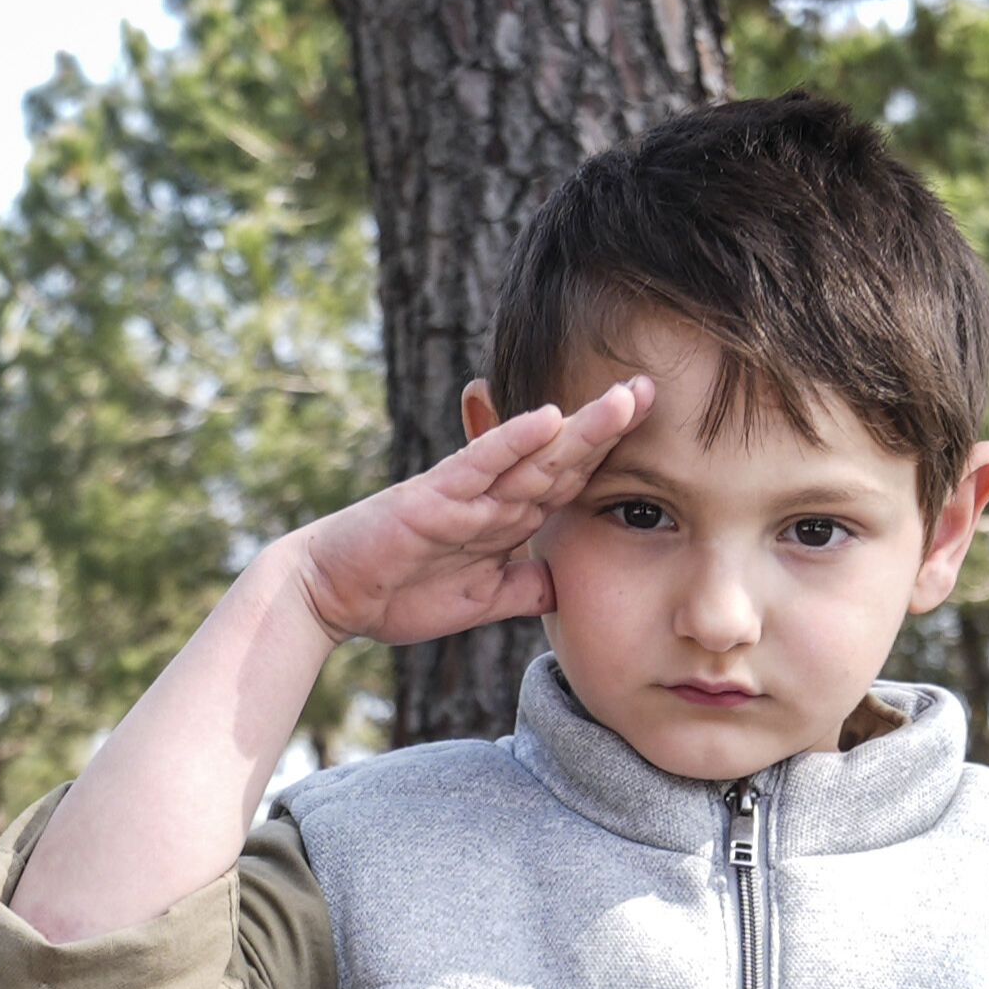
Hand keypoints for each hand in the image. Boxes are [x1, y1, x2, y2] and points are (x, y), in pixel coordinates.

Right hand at [285, 380, 655, 648]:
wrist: (333, 595)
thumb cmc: (399, 592)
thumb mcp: (481, 600)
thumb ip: (523, 586)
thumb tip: (563, 582)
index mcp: (505, 517)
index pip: (568, 483)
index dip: (611, 459)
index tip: (655, 437)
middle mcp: (492, 496)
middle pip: (562, 458)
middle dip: (608, 427)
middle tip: (652, 388)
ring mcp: (466, 492)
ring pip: (534, 455)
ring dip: (580, 427)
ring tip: (625, 397)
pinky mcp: (434, 496)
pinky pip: (480, 464)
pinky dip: (513, 440)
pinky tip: (549, 417)